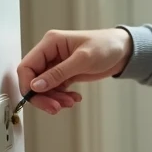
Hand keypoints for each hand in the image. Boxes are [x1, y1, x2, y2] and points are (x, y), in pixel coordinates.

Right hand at [16, 28, 133, 113]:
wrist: (124, 51)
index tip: (35, 98)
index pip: (27, 66)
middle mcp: (51, 54)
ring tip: (70, 103)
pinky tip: (75, 98)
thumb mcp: (83, 60)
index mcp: (50, 43)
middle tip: (55, 108)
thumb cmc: (106, 46)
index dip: (27, 84)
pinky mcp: (65, 74)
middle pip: (34, 80)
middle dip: (43, 96)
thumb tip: (36, 86)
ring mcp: (57, 65)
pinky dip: (63, 97)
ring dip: (55, 99)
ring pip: (45, 88)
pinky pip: (56, 90)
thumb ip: (58, 73)